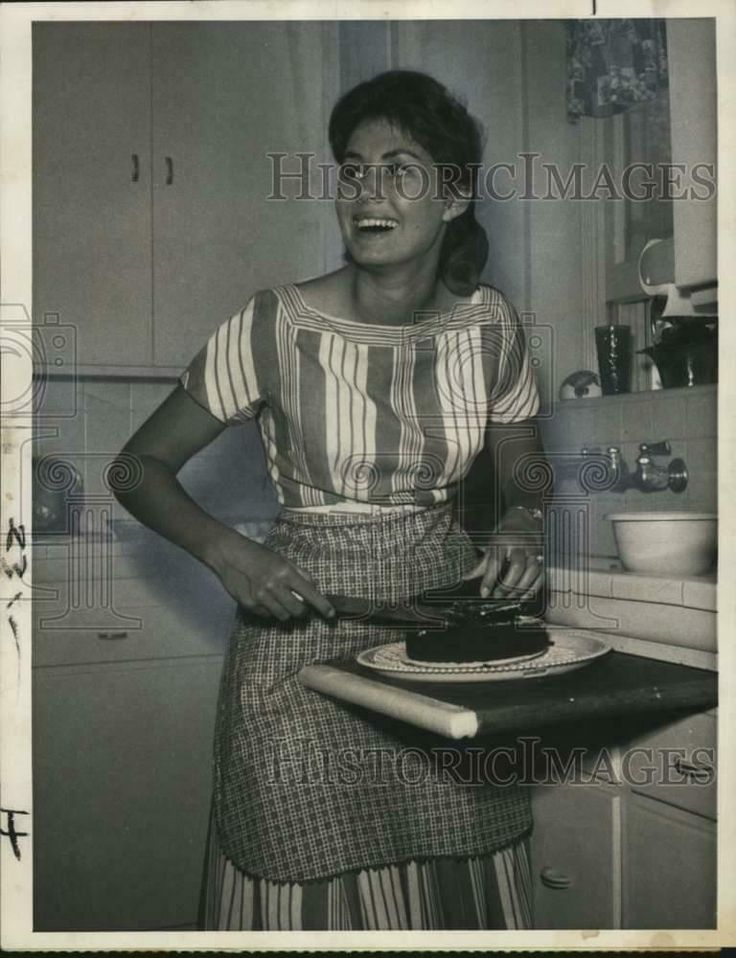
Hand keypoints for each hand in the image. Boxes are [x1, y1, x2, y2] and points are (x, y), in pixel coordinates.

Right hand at [208, 530, 335, 621]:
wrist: (230, 555)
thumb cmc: (260, 555)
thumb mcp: (282, 559)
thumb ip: (300, 574)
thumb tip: (315, 588)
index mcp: (285, 572)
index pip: (310, 593)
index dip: (322, 606)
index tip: (331, 614)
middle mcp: (274, 586)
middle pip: (297, 611)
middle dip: (302, 612)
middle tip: (300, 606)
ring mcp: (261, 597)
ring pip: (282, 617)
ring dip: (286, 612)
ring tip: (280, 601)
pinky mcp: (250, 604)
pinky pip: (267, 615)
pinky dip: (269, 610)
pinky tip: (264, 599)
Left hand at [463, 508, 543, 599]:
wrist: (524, 520)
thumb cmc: (505, 536)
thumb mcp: (491, 546)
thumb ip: (481, 564)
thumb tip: (466, 577)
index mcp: (502, 541)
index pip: (495, 562)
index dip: (489, 579)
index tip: (484, 593)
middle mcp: (519, 544)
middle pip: (517, 566)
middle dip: (508, 584)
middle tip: (499, 596)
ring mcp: (533, 550)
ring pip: (532, 571)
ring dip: (521, 588)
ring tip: (510, 598)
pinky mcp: (542, 556)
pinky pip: (541, 574)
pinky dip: (533, 588)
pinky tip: (524, 596)